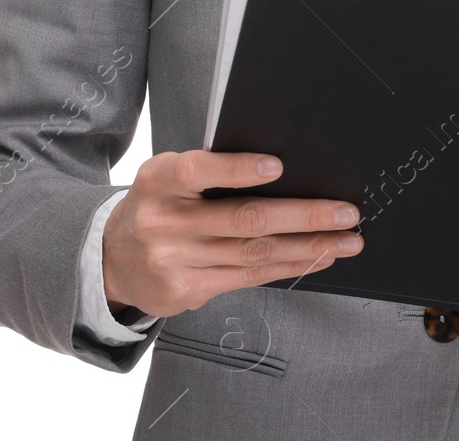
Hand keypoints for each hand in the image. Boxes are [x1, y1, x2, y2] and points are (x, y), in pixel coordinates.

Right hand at [102, 149, 363, 318]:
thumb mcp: (168, 177)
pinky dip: (288, 267)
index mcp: (158, 180)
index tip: (278, 166)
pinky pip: (247, 277)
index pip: (197, 170)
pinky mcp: (186, 291)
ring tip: (346, 239)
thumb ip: (211, 171)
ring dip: (308, 246)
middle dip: (303, 216)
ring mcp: (174, 261)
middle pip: (243, 219)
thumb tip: (283, 170)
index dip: (237, 169)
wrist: (112, 258)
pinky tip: (317, 257)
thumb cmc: (158, 203)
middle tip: (345, 212)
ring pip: (254, 253)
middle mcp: (163, 222)